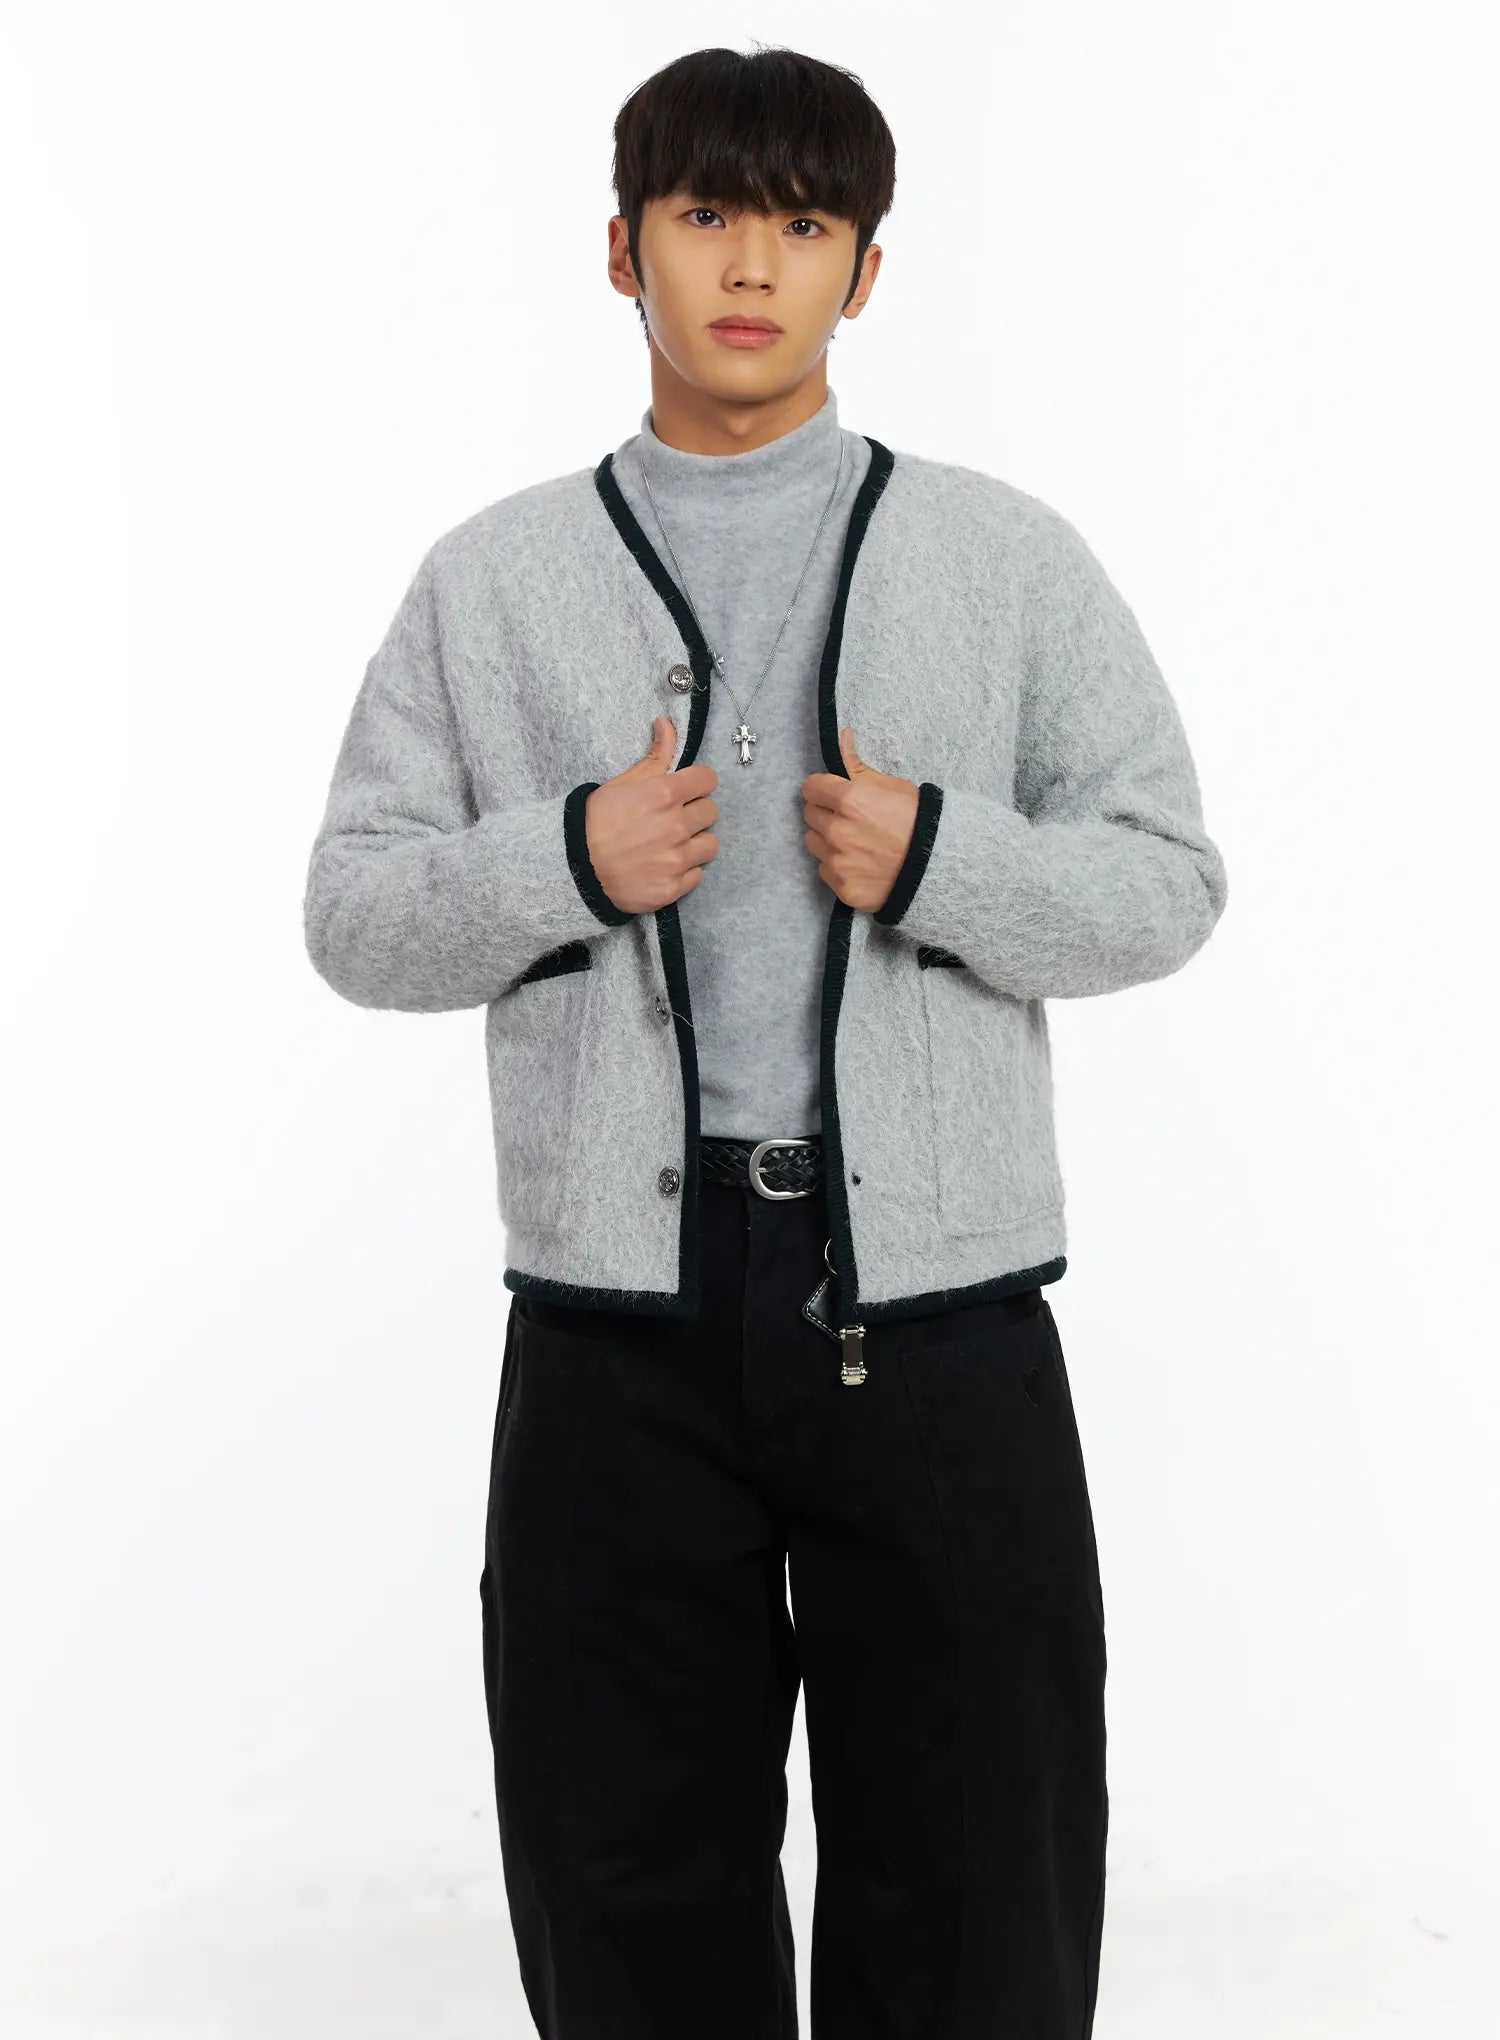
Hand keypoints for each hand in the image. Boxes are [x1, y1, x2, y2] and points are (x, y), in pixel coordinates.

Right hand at [585, 718, 719, 912]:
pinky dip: (684, 871)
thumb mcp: (622, 784)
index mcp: (664, 794)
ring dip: (695, 842)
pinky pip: (697, 874)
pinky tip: (664, 866)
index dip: (697, 783)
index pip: (708, 780)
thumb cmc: (595, 821)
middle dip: (695, 812)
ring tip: (672, 844)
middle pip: (711, 811)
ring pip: (710, 844)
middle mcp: (676, 825)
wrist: (574, 869)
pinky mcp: (674, 887)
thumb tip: (666, 722)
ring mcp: (676, 859)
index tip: (686, 791)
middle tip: (673, 818)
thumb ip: (654, 756)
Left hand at [802, 728, 918, 912]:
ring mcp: (839, 862)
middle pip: (810, 815)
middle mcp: (838, 831)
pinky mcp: (843, 888)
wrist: (941, 867)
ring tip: (856, 841)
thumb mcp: (893, 787)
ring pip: (814, 843)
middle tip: (851, 818)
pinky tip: (861, 863)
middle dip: (826, 813)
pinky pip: (826, 871)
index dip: (822, 788)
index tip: (833, 793)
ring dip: (827, 840)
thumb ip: (858, 767)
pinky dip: (838, 866)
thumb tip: (843, 737)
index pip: (811, 787)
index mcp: (850, 800)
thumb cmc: (920, 821)